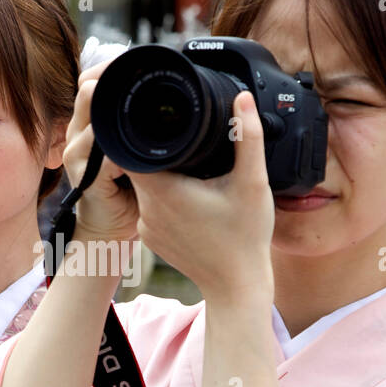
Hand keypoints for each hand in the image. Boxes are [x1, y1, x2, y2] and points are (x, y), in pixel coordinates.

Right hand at [62, 61, 138, 242]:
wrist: (111, 228)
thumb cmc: (129, 188)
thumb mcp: (138, 150)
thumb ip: (144, 127)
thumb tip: (177, 104)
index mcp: (91, 121)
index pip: (94, 81)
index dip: (113, 69)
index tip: (141, 63)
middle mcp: (79, 132)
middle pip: (89, 92)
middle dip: (115, 83)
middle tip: (147, 76)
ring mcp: (77, 153)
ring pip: (94, 120)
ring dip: (117, 115)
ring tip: (144, 110)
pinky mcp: (83, 176)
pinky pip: (102, 156)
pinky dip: (122, 153)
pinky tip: (139, 153)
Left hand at [130, 91, 274, 302]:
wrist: (238, 287)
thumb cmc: (246, 238)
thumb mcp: (253, 183)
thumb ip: (248, 137)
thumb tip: (243, 99)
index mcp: (164, 191)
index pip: (131, 148)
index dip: (138, 129)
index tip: (155, 116)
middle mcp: (148, 209)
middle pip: (137, 164)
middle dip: (155, 149)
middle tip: (176, 134)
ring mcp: (147, 227)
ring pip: (144, 186)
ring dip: (159, 173)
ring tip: (185, 165)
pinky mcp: (151, 239)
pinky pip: (150, 207)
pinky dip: (163, 197)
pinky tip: (186, 194)